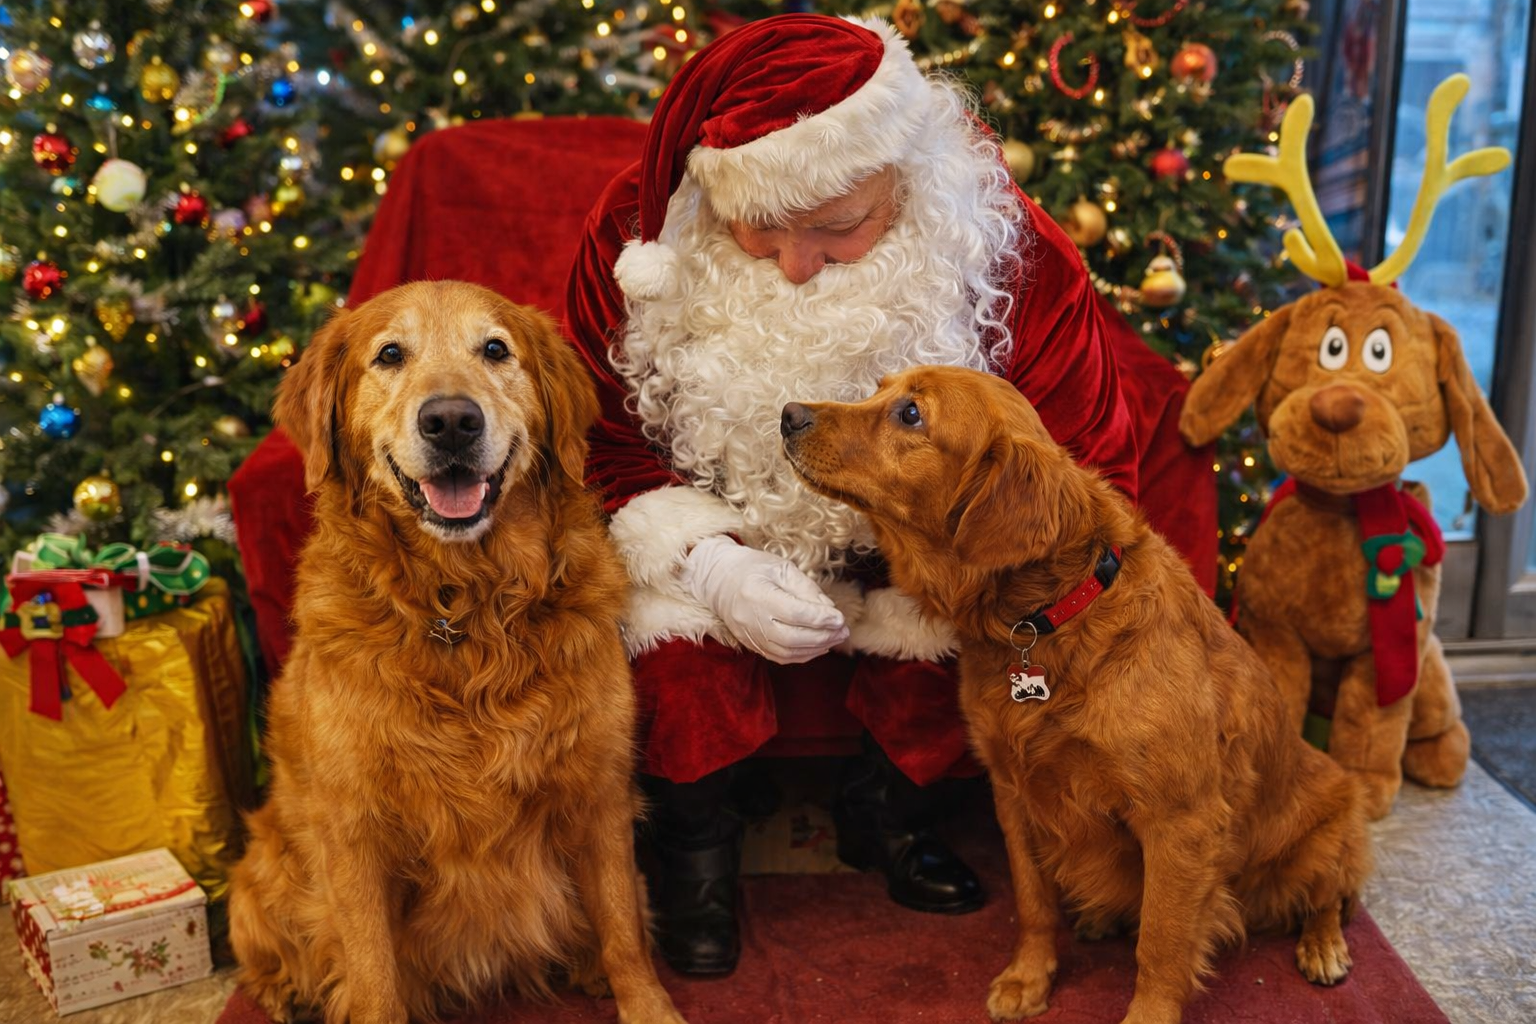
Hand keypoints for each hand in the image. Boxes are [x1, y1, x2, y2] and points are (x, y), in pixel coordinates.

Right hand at [682, 535, 848, 663]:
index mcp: (756, 593)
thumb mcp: (782, 568)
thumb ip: (806, 588)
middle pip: (792, 638)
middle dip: (823, 636)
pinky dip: (803, 655)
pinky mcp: (751, 645)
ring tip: (836, 638)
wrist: (719, 581)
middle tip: (843, 631)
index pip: (794, 613)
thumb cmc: (753, 568)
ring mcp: (749, 635)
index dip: (820, 618)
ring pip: (788, 652)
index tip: (840, 618)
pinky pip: (781, 657)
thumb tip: (829, 610)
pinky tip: (819, 646)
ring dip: (817, 648)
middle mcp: (750, 618)